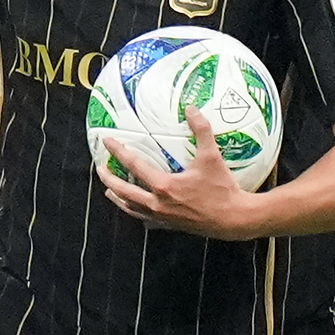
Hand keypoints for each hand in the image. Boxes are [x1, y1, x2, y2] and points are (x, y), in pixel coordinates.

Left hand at [96, 106, 257, 240]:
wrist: (235, 220)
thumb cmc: (222, 188)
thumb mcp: (212, 156)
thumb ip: (202, 130)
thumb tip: (191, 108)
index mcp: (164, 186)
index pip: (134, 165)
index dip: (118, 152)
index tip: (107, 142)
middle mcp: (158, 203)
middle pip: (123, 191)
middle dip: (109, 179)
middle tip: (100, 168)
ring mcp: (163, 217)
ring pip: (131, 208)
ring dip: (118, 198)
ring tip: (109, 191)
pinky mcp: (171, 226)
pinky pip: (146, 220)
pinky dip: (136, 213)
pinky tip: (136, 209)